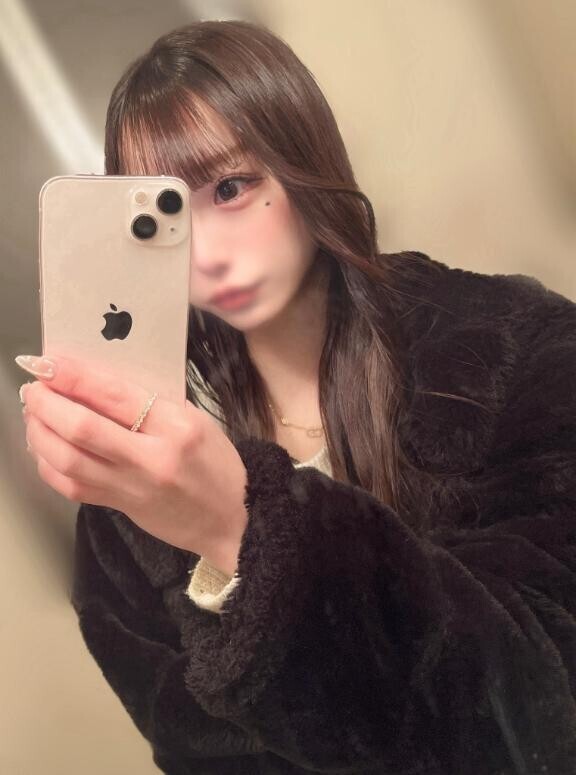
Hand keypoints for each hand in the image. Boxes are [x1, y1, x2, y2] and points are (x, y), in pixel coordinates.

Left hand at [17, 354, 247, 575]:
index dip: (75, 377)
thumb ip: (150, 403)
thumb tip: (97, 384)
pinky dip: (48, 464)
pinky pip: (70, 487)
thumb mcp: (194, 420)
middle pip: (82, 428)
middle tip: (33, 387)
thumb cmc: (217, 464)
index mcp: (177, 427)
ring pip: (68, 459)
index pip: (115, 395)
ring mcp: (132, 486)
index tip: (50, 363)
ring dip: (40, 432)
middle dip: (48, 403)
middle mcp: (152, 458)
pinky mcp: (119, 506)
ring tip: (34, 413)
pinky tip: (44, 447)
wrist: (232, 518)